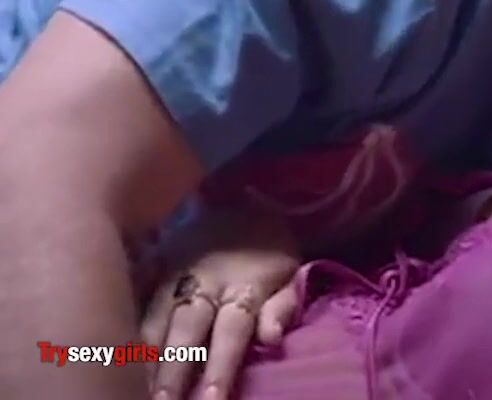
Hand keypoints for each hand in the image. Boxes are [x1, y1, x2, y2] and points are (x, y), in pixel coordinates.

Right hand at [141, 206, 300, 399]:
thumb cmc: (271, 249)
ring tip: (133, 387)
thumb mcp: (291, 274)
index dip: (219, 367)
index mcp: (243, 287)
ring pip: (154, 319)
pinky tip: (111, 350)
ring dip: (144, 357)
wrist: (243, 197)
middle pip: (185, 331)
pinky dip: (124, 326)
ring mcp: (174, 274)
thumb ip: (282, 307)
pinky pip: (136, 299)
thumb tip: (271, 339)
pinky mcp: (154, 267)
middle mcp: (205, 283)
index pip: (231, 333)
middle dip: (171, 371)